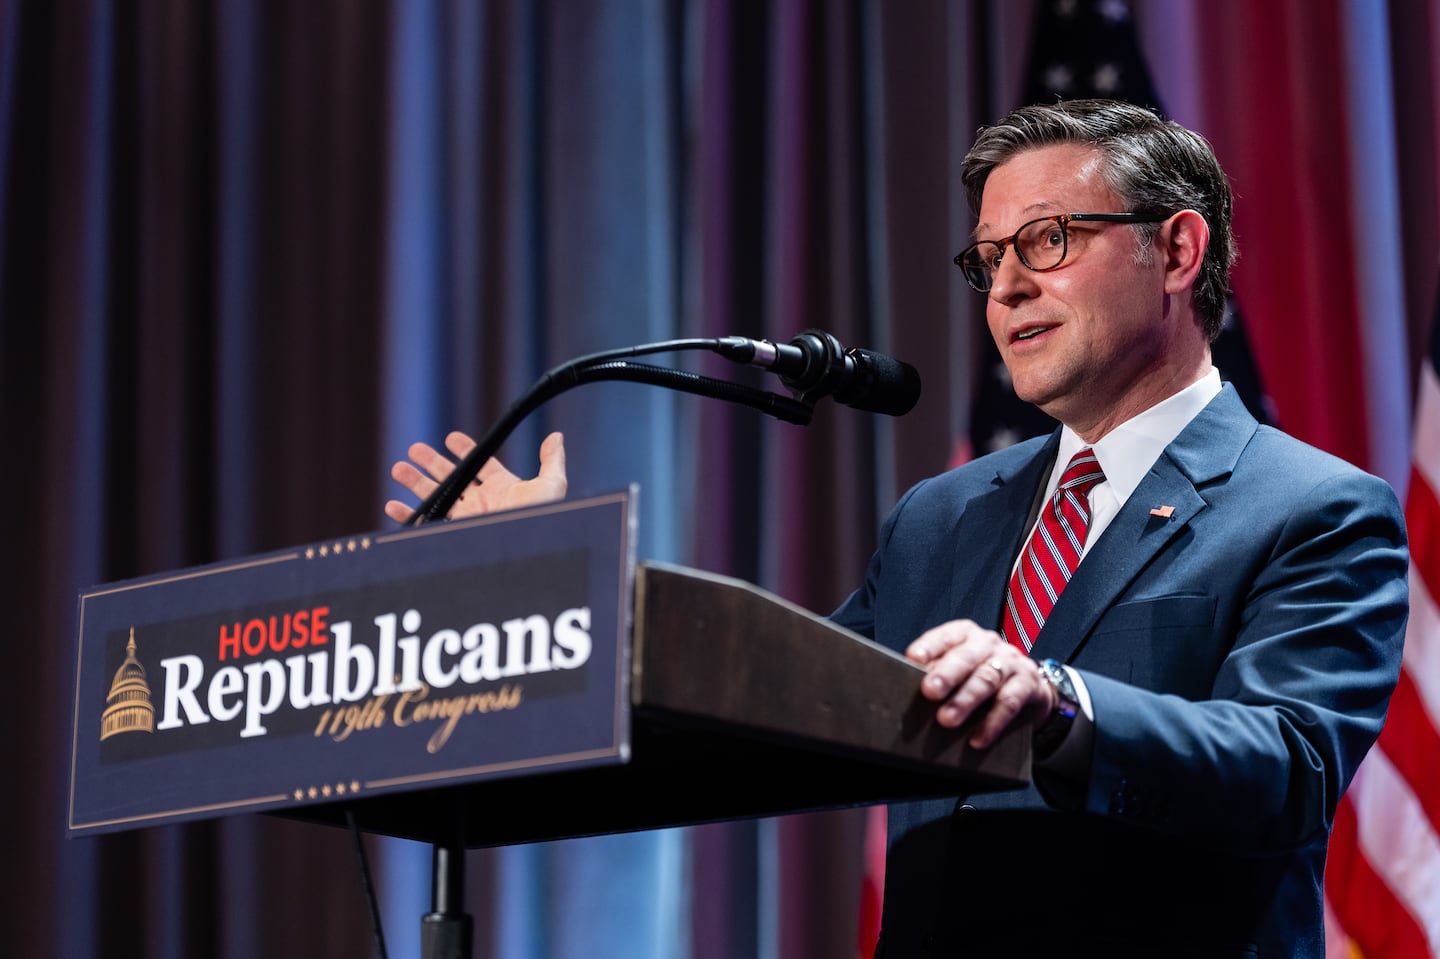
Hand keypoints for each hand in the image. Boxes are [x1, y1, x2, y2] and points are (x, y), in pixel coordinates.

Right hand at [384, 430, 567, 522]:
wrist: (529, 549)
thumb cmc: (544, 519)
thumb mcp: (550, 485)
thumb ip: (551, 460)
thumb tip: (556, 436)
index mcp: (502, 488)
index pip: (480, 464)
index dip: (465, 450)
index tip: (450, 438)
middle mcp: (483, 502)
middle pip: (452, 477)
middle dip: (431, 463)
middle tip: (414, 449)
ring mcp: (468, 518)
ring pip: (436, 497)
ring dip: (415, 483)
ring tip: (398, 469)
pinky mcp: (455, 535)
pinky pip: (427, 524)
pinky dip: (409, 516)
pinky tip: (394, 506)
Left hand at [905, 619, 1056, 748]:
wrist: (1029, 685)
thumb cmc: (980, 673)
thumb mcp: (960, 666)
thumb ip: (937, 671)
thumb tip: (907, 687)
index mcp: (965, 634)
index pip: (946, 636)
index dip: (930, 646)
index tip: (913, 659)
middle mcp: (987, 643)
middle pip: (966, 657)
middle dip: (947, 674)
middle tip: (929, 692)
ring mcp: (1010, 662)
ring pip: (987, 679)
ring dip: (965, 701)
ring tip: (946, 720)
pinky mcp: (1028, 684)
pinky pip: (1009, 703)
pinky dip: (992, 723)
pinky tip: (977, 739)